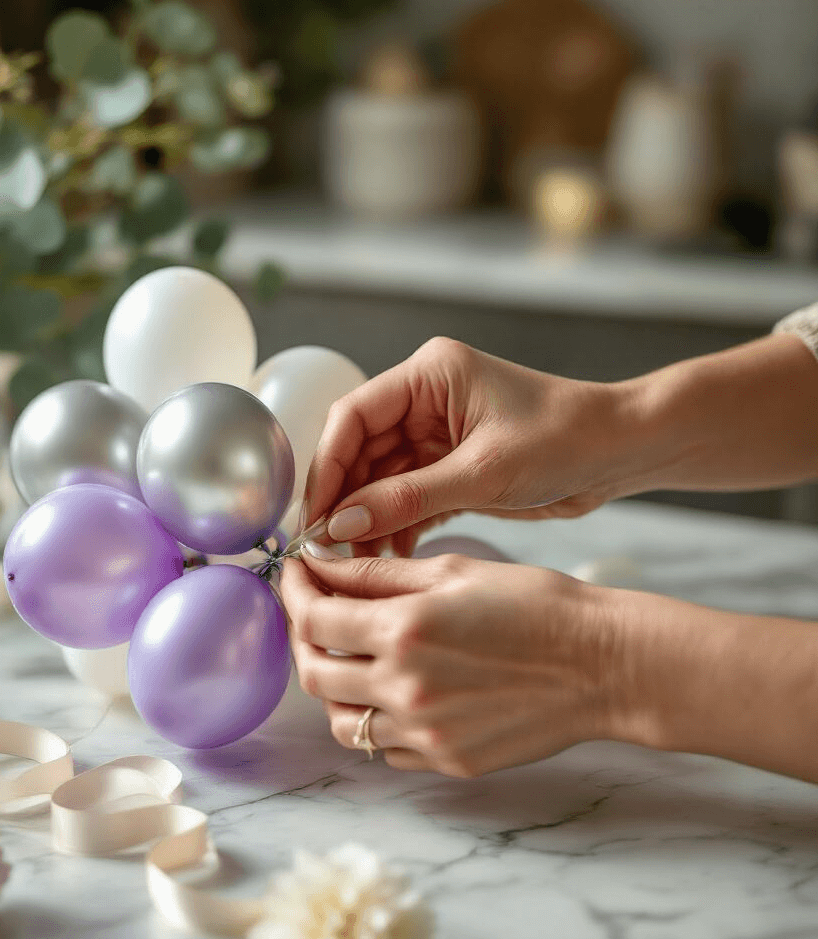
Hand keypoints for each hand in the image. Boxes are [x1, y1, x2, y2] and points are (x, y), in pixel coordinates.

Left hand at [280, 550, 618, 778]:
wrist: (603, 665)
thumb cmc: (537, 605)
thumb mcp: (454, 571)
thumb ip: (378, 574)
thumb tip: (320, 566)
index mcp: (404, 629)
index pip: (313, 617)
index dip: (294, 592)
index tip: (296, 576)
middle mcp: (404, 687)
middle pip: (314, 673)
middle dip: (302, 639)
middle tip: (314, 616)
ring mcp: (424, 732)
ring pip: (342, 721)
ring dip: (334, 687)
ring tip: (352, 658)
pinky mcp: (446, 761)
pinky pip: (384, 747)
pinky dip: (376, 720)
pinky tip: (395, 692)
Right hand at [301, 336, 634, 555]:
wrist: (623, 452)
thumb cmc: (568, 440)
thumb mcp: (484, 472)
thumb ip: (408, 497)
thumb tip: (341, 522)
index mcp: (430, 375)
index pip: (354, 415)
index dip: (328, 466)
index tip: (316, 515)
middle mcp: (425, 400)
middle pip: (360, 450)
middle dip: (345, 500)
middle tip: (329, 549)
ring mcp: (436, 434)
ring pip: (379, 478)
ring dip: (367, 519)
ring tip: (357, 563)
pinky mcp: (449, 466)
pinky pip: (406, 496)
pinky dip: (395, 526)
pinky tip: (389, 557)